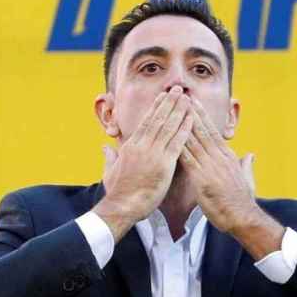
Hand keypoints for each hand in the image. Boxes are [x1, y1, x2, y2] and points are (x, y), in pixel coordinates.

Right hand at [93, 87, 193, 240]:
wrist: (122, 206)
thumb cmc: (117, 192)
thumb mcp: (110, 171)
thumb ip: (110, 157)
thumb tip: (105, 147)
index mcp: (131, 146)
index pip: (146, 122)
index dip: (156, 107)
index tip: (163, 96)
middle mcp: (143, 146)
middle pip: (158, 119)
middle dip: (169, 103)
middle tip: (179, 90)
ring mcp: (154, 154)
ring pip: (168, 127)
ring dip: (179, 111)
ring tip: (187, 98)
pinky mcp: (164, 165)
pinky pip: (177, 143)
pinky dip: (185, 130)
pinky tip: (192, 120)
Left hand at [180, 99, 282, 258]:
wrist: (242, 216)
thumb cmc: (243, 200)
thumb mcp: (247, 178)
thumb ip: (246, 165)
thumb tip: (250, 155)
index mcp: (228, 156)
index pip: (212, 131)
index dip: (201, 116)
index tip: (193, 102)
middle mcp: (219, 157)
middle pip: (202, 130)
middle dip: (190, 112)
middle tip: (180, 96)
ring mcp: (210, 167)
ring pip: (194, 141)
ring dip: (182, 124)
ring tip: (173, 109)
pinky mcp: (202, 179)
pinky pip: (188, 159)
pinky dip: (179, 146)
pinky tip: (170, 136)